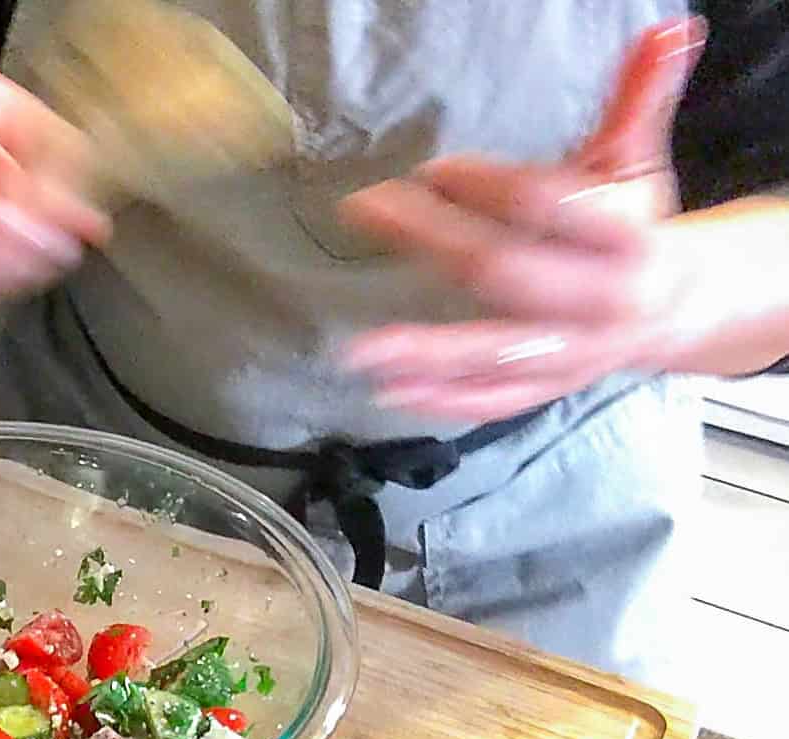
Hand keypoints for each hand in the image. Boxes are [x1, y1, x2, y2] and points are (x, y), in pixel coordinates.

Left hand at [337, 18, 710, 421]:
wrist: (677, 308)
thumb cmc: (637, 227)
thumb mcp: (634, 162)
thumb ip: (637, 100)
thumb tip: (667, 31)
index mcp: (626, 238)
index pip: (549, 206)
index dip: (488, 186)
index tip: (432, 169)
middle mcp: (600, 301)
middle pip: (507, 273)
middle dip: (433, 241)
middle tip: (367, 210)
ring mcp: (571, 351)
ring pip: (494, 353)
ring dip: (426, 352)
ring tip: (362, 348)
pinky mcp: (545, 385)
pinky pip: (491, 401)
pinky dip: (441, 400)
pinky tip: (389, 391)